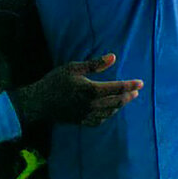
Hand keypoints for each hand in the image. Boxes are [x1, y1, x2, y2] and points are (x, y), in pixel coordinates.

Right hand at [11, 54, 142, 126]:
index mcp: (92, 90)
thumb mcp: (73, 68)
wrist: (36, 103)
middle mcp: (92, 105)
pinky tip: (110, 111)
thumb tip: (114, 57)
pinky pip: (99, 120)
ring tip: (126, 99)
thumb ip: (95, 64)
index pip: (118, 88)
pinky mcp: (80, 121)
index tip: (141, 83)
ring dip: (120, 105)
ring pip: (110, 112)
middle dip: (128, 96)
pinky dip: (108, 115)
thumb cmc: (54, 82)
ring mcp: (86, 115)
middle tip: (136, 91)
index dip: (131, 85)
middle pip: (117, 101)